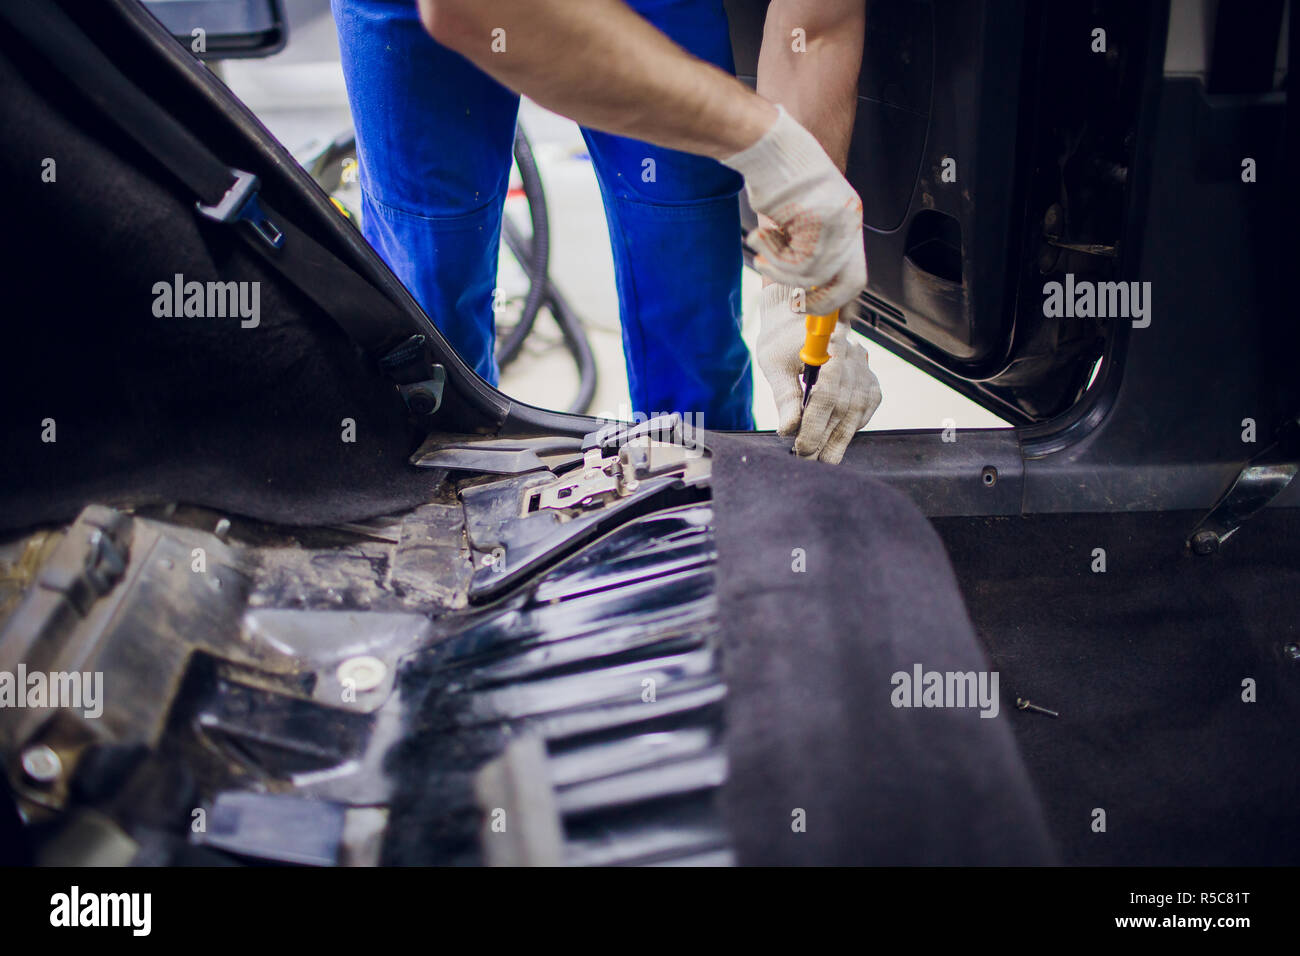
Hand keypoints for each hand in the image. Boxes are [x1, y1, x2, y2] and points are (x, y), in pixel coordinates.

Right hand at [722, 106, 866, 313]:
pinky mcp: (820, 223)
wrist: (771, 148)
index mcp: (848, 221)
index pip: (854, 273)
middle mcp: (849, 224)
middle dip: (821, 302)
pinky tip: (760, 236)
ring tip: (761, 250)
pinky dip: (772, 255)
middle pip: (849, 283)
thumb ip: (800, 252)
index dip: (834, 295)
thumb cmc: (778, 179)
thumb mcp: (796, 222)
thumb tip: (797, 289)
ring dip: (780, 269)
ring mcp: (838, 224)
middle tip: (796, 304)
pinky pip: (796, 261)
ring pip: (814, 275)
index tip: (810, 301)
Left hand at [756, 284, 880, 463]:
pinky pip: (866, 408)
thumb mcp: (775, 365)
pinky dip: (853, 427)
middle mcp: (853, 356)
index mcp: (829, 346)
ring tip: (822, 460)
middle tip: (807, 460)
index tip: (801, 447)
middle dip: (825, 439)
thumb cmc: (782, 340)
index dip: (815, 425)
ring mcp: (864, 367)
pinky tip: (838, 441)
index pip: (826, 394)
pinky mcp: (869, 378)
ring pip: (857, 411)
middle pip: (844, 406)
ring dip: (840, 439)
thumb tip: (789, 430)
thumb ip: (785, 397)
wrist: (798, 318)